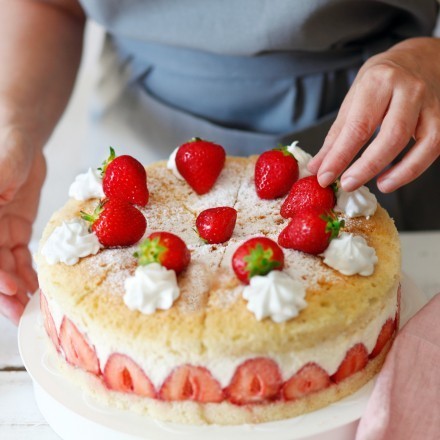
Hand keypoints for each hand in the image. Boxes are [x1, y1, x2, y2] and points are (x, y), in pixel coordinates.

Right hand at [0, 126, 45, 323]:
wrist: (21, 136)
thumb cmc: (7, 142)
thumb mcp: (5, 162)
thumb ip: (1, 184)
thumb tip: (0, 211)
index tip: (8, 287)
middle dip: (4, 290)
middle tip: (21, 313)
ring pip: (3, 265)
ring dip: (16, 288)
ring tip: (30, 309)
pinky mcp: (13, 228)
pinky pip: (18, 256)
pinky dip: (27, 272)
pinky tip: (37, 288)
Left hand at [308, 37, 439, 192]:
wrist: (422, 57)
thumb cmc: (383, 81)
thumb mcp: (354, 99)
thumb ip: (337, 136)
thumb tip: (317, 168)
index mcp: (378, 81)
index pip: (358, 126)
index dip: (340, 156)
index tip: (324, 177)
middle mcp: (408, 89)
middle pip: (391, 136)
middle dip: (367, 166)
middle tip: (347, 184)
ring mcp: (432, 102)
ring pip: (420, 143)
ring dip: (400, 172)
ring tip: (378, 186)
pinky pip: (434, 147)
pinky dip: (414, 168)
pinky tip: (395, 178)